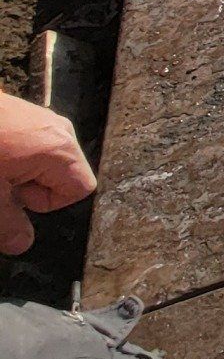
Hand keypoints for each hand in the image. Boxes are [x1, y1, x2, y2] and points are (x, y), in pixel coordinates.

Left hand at [0, 89, 95, 252]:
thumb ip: (8, 226)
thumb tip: (22, 244)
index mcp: (61, 149)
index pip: (80, 190)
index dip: (48, 203)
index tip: (18, 195)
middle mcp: (60, 130)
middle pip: (63, 176)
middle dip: (31, 188)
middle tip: (1, 183)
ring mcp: (42, 119)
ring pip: (43, 163)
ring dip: (17, 175)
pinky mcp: (23, 115)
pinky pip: (29, 148)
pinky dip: (11, 159)